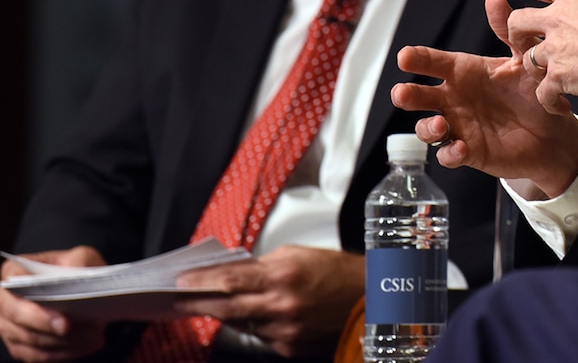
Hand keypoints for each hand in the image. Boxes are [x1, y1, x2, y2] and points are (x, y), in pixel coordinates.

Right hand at [0, 248, 107, 362]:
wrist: (83, 287)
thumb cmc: (77, 269)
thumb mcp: (83, 256)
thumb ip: (79, 262)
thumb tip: (75, 277)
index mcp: (15, 271)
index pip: (13, 283)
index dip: (34, 305)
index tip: (63, 320)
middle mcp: (5, 300)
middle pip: (16, 319)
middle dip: (48, 328)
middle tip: (76, 330)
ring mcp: (9, 325)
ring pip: (27, 340)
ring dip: (61, 343)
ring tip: (92, 338)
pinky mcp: (20, 344)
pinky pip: (36, 355)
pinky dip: (61, 353)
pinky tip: (85, 346)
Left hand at [175, 245, 361, 357]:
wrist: (372, 302)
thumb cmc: (341, 274)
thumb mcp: (301, 255)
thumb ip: (265, 264)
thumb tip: (235, 272)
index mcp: (284, 275)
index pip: (229, 280)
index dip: (201, 281)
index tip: (182, 281)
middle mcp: (281, 306)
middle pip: (225, 307)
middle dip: (199, 302)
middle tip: (179, 299)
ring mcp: (284, 331)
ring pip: (242, 323)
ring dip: (232, 312)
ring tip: (226, 302)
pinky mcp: (289, 349)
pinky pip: (262, 336)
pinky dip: (259, 324)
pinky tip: (267, 314)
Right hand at [393, 45, 577, 197]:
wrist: (553, 131)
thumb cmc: (533, 91)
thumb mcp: (524, 59)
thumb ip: (509, 32)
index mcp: (465, 72)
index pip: (435, 63)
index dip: (419, 59)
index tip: (405, 56)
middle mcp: (455, 98)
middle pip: (421, 96)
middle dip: (407, 94)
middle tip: (401, 93)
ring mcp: (459, 126)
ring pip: (427, 127)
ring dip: (427, 127)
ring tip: (440, 125)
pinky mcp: (468, 151)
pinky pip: (449, 155)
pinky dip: (450, 153)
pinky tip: (458, 149)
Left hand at [489, 0, 577, 109]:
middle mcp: (557, 18)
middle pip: (516, 22)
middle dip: (515, 34)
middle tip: (523, 44)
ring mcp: (556, 48)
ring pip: (527, 59)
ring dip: (536, 68)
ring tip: (551, 76)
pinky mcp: (559, 76)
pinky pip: (542, 91)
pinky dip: (549, 99)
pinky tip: (560, 103)